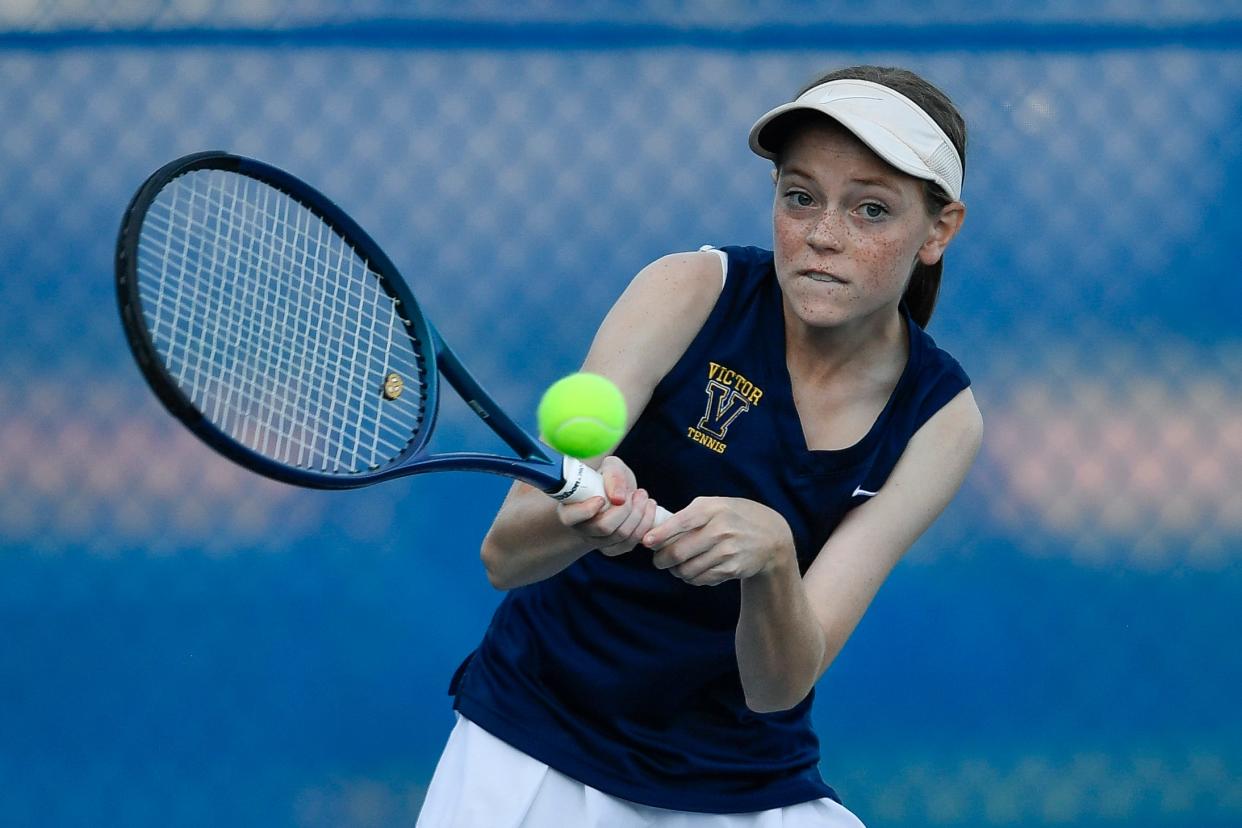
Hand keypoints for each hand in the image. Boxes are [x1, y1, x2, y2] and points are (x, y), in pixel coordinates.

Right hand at [555, 456, 661, 556]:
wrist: (618, 493)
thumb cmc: (610, 478)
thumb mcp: (611, 466)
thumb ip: (613, 475)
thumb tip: (618, 498)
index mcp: (569, 509)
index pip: (571, 517)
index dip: (588, 509)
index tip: (602, 497)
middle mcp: (580, 529)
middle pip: (604, 527)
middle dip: (625, 509)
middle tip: (636, 493)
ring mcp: (597, 542)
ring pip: (621, 535)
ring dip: (638, 514)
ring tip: (643, 497)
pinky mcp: (613, 548)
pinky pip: (630, 543)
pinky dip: (644, 525)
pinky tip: (648, 509)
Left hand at [642, 497, 794, 585]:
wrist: (770, 536)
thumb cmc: (732, 517)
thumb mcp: (714, 506)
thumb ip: (687, 515)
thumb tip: (655, 531)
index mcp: (712, 509)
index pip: (679, 523)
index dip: (659, 535)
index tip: (646, 542)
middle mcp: (720, 530)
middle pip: (679, 552)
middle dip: (662, 559)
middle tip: (658, 561)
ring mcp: (728, 551)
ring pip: (688, 570)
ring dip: (676, 571)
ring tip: (675, 566)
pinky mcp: (732, 569)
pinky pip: (701, 579)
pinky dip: (692, 578)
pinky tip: (693, 571)